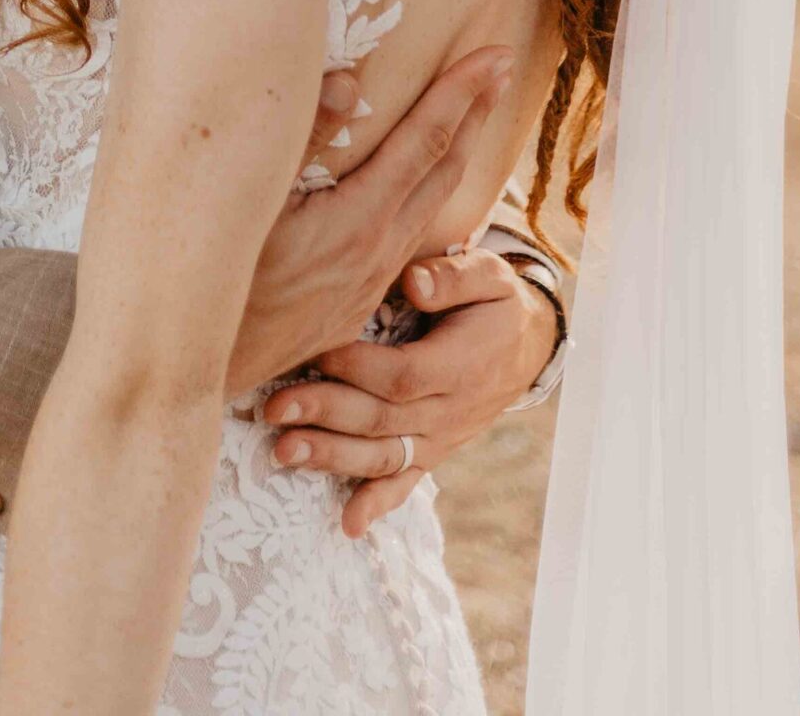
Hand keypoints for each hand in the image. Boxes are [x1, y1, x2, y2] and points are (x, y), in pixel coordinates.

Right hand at [225, 47, 512, 398]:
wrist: (207, 369)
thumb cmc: (219, 283)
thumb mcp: (252, 204)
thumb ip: (302, 140)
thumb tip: (350, 83)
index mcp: (360, 219)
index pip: (426, 140)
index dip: (462, 92)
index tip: (495, 54)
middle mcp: (378, 250)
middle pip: (445, 170)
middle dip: (476, 113)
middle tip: (503, 68)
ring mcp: (370, 281)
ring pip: (431, 207)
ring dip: (458, 155)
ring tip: (473, 119)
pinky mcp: (354, 304)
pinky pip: (408, 238)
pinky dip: (429, 198)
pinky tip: (420, 194)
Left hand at [264, 244, 560, 536]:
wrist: (525, 347)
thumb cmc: (494, 302)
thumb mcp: (488, 276)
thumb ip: (453, 277)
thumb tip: (413, 282)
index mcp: (460, 365)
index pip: (402, 375)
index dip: (355, 367)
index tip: (313, 350)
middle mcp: (449, 411)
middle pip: (381, 419)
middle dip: (324, 414)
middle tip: (274, 407)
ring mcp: (440, 438)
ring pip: (384, 456)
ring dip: (332, 458)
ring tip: (283, 452)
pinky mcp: (432, 452)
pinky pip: (406, 483)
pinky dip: (377, 504)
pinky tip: (347, 525)